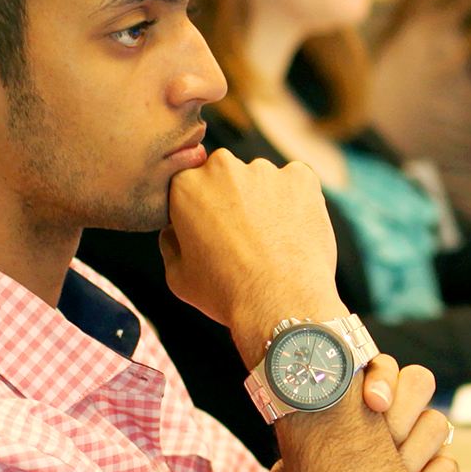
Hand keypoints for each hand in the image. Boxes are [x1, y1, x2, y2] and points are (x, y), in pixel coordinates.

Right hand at [161, 152, 347, 360]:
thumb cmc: (226, 294)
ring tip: (272, 241)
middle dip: (232, 199)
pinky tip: (293, 232)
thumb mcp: (178, 276)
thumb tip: (173, 231)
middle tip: (243, 237)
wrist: (280, 304)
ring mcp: (264, 170)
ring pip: (262, 180)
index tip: (211, 232)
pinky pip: (296, 184)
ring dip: (264, 200)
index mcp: (185, 185)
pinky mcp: (301, 177)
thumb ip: (169, 244)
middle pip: (226, 177)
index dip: (200, 210)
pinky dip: (296, 202)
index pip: (190, 186)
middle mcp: (222, 167)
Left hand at [268, 355, 457, 471]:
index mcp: (369, 403)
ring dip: (412, 450)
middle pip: (419, 380)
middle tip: (387, 435)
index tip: (373, 400)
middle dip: (403, 405)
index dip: (382, 375)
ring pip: (435, 422)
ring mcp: (428, 442)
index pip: (383, 368)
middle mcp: (403, 414)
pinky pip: (446, 466)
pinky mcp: (445, 471)